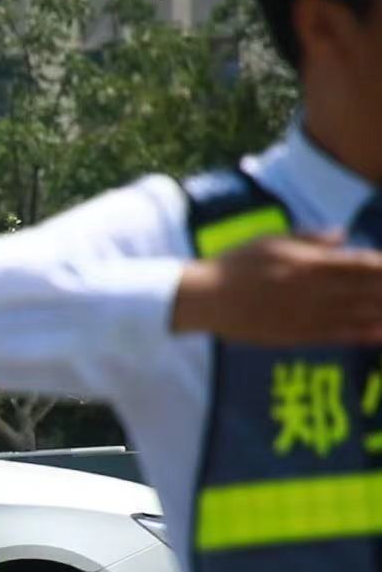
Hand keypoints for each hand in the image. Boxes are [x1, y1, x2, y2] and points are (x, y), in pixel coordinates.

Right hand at [172, 232, 381, 344]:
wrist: (206, 299)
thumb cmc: (236, 264)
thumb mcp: (271, 240)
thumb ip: (310, 238)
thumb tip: (342, 235)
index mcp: (309, 263)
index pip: (362, 264)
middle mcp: (314, 291)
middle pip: (367, 290)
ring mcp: (307, 316)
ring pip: (359, 314)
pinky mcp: (297, 335)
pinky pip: (339, 335)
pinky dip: (364, 334)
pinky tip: (380, 334)